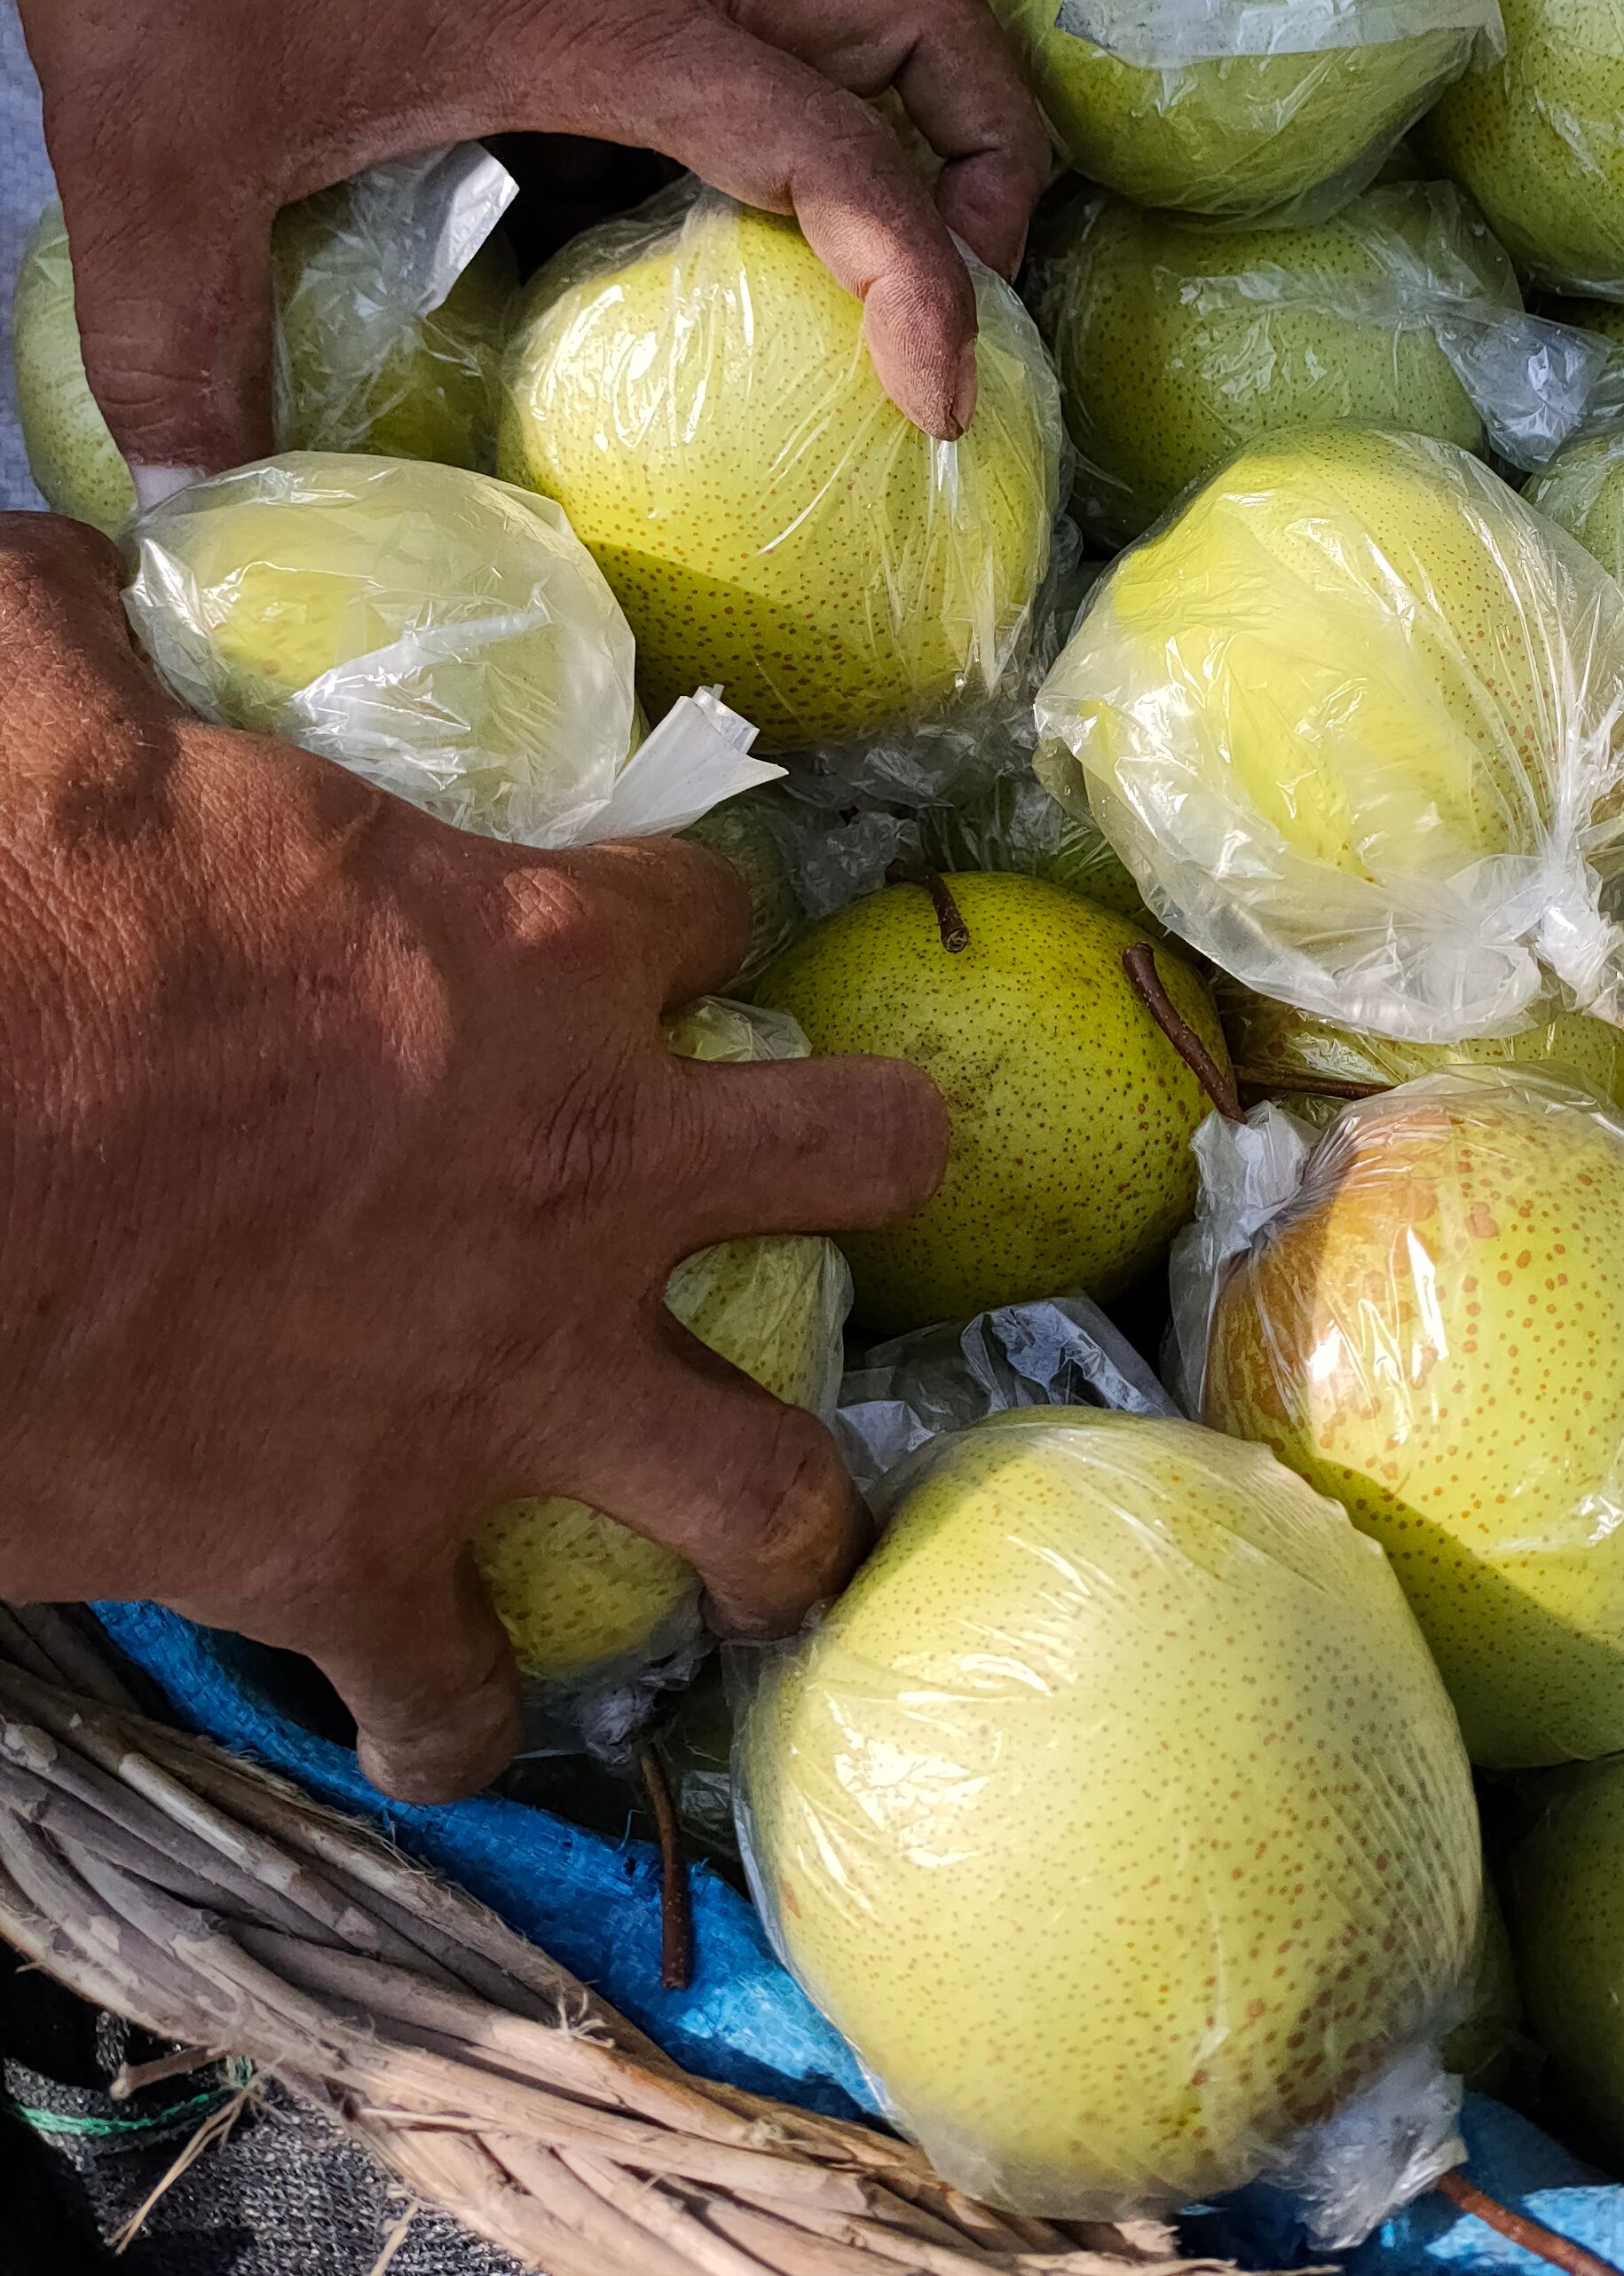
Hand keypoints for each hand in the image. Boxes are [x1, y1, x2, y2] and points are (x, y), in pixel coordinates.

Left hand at [0, 0, 1052, 477]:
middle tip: (961, 297)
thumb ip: (180, 347)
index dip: (923, 288)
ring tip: (892, 275)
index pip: (840, 150)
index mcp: (611, 23)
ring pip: (868, 8)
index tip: (938, 409)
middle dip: (990, 159)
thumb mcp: (157, 150)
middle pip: (929, 25)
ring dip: (922, 125)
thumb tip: (193, 527)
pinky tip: (719, 239)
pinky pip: (761, 39)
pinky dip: (805, 123)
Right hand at [0, 518, 945, 1801]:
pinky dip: (457, 1717)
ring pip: (759, 1489)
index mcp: (539, 961)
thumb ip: (87, 637)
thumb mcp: (48, 730)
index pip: (715, 913)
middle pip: (863, 1161)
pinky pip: (459, 1693)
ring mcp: (509, 1383)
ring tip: (782, 1542)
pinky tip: (454, 1727)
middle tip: (876, 1177)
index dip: (705, 923)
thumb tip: (53, 547)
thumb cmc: (14, 944)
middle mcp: (593, 1175)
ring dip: (777, 1520)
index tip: (682, 940)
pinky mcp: (370, 1551)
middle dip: (886, 1165)